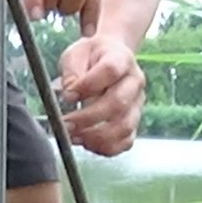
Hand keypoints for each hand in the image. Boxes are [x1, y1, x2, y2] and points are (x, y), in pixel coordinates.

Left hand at [59, 35, 146, 155]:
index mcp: (121, 59)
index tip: (67, 95)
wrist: (107, 58)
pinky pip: (125, 142)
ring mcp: (136, 104)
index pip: (110, 70)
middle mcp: (134, 82)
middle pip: (118, 104)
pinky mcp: (133, 122)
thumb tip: (70, 92)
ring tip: (72, 136)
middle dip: (87, 118)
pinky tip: (85, 142)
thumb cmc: (89, 58)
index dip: (87, 85)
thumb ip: (72, 70)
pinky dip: (104, 147)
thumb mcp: (76, 54)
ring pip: (124, 127)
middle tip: (65, 124)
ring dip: (95, 137)